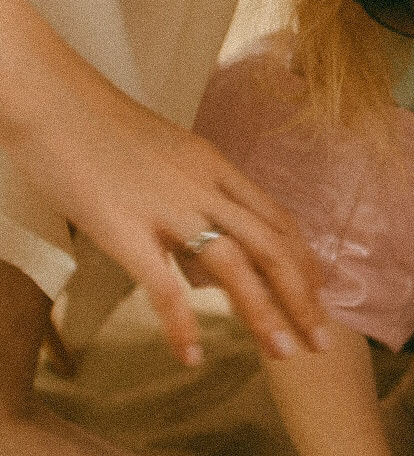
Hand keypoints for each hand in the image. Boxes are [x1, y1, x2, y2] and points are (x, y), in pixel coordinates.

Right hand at [6, 25, 329, 366]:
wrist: (51, 99)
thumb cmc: (99, 128)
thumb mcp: (167, 155)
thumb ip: (194, 194)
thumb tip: (203, 247)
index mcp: (216, 168)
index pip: (278, 220)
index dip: (304, 263)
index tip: (319, 297)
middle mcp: (205, 188)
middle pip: (272, 248)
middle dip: (303, 299)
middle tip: (319, 343)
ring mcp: (168, 208)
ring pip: (235, 267)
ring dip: (264, 315)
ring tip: (282, 354)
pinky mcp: (126, 230)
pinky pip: (164, 287)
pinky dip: (182, 326)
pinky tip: (191, 356)